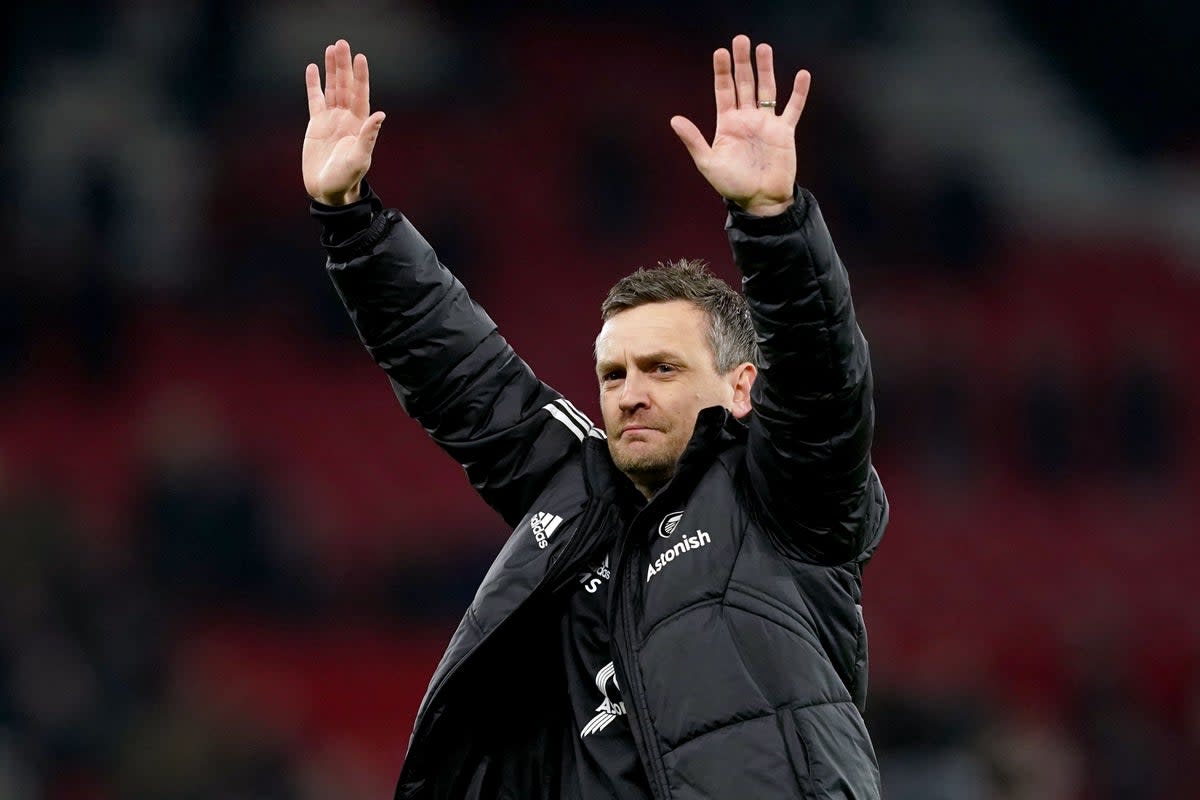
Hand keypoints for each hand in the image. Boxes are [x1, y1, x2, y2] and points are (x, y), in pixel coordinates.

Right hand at [303, 39, 385, 205]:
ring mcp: (332, 119)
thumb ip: (369, 136)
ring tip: (331, 49)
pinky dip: (313, 84)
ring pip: (331, 88)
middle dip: (344, 66)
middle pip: (345, 86)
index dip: (361, 76)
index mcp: (360, 124)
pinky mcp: (317, 124)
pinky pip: (315, 99)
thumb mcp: (360, 158)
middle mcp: (347, 118)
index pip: (361, 94)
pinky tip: (312, 68)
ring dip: (331, 69)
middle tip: (342, 43)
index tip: (360, 58)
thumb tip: (380, 115)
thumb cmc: (347, 178)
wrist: (328, 190)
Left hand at [671, 34, 810, 216]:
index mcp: (727, 124)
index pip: (724, 90)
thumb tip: (674, 119)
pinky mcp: (784, 132)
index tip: (720, 52)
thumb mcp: (708, 163)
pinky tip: (802, 74)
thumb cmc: (732, 185)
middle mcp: (746, 119)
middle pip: (744, 84)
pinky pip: (793, 108)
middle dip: (742, 62)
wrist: (759, 201)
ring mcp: (766, 124)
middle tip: (741, 40)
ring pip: (766, 89)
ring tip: (763, 48)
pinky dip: (799, 92)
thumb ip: (694, 140)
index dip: (722, 71)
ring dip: (765, 69)